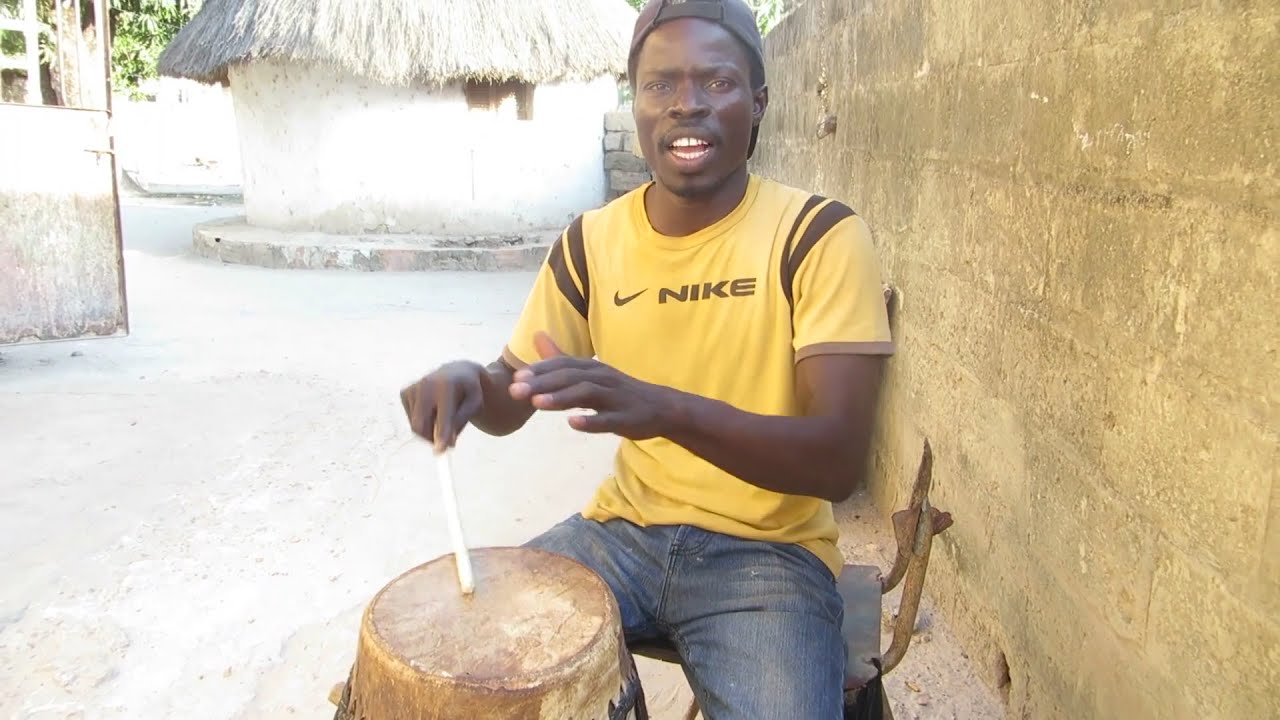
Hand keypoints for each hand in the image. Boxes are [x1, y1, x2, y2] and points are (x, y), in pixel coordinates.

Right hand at [399, 360, 487, 451]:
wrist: (456, 372)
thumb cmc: (468, 391)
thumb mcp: (475, 404)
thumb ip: (461, 422)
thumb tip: (447, 443)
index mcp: (447, 385)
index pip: (442, 415)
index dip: (441, 433)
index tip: (440, 451)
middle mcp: (426, 385)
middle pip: (421, 424)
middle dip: (432, 439)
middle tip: (447, 444)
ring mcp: (412, 388)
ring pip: (416, 426)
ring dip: (430, 430)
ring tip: (444, 415)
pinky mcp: (404, 392)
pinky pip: (411, 420)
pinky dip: (423, 421)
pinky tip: (433, 408)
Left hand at [508, 332, 677, 438]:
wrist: (661, 407)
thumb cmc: (619, 391)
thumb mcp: (590, 372)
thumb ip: (561, 356)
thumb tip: (536, 335)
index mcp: (592, 368)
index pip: (563, 364)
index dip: (539, 370)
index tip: (515, 378)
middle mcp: (603, 378)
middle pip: (570, 377)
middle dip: (542, 384)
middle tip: (515, 392)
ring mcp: (615, 398)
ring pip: (587, 394)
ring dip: (561, 398)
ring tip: (537, 404)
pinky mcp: (626, 418)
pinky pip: (608, 420)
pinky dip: (591, 421)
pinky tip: (573, 424)